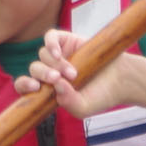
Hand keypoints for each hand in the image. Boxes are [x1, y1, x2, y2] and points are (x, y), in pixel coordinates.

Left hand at [15, 29, 131, 117]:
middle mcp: (50, 71)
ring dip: (56, 65)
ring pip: (43, 55)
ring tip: (74, 73)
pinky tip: (58, 53)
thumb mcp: (83, 108)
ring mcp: (58, 55)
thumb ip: (68, 102)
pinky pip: (50, 37)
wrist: (121, 80)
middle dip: (44, 75)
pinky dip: (50, 44)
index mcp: (48, 88)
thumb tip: (55, 86)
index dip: (24, 85)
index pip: (25, 85)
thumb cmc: (100, 96)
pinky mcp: (67, 41)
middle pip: (34, 69)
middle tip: (60, 79)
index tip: (35, 87)